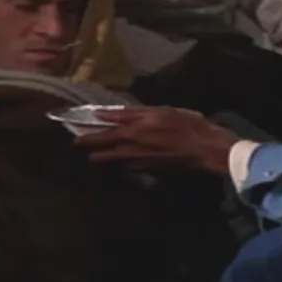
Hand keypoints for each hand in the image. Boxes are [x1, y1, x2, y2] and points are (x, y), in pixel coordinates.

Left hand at [73, 107, 240, 174]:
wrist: (205, 149)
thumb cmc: (186, 124)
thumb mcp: (160, 111)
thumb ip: (132, 114)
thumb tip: (106, 114)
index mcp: (134, 130)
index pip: (106, 129)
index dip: (91, 129)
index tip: (77, 128)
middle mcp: (133, 147)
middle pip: (106, 147)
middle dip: (91, 145)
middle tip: (76, 144)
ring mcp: (140, 161)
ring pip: (115, 159)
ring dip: (102, 157)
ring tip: (92, 157)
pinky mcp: (149, 170)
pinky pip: (129, 166)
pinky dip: (121, 163)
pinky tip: (119, 162)